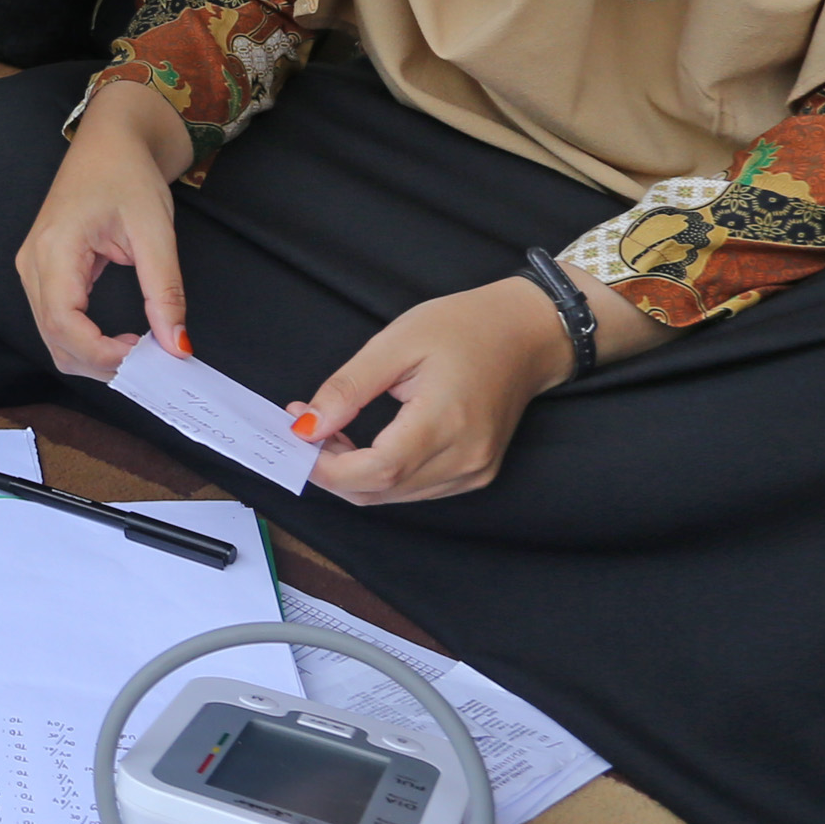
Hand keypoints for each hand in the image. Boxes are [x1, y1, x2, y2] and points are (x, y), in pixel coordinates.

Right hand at [15, 80, 193, 378]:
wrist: (110, 140)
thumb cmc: (128, 174)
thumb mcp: (156, 231)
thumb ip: (165, 291)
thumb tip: (177, 346)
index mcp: (54, 250)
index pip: (64, 325)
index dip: (102, 355)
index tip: (146, 359)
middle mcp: (32, 265)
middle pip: (53, 340)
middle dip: (99, 364)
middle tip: (148, 363)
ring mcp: (32, 269)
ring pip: (52, 338)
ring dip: (92, 357)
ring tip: (137, 350)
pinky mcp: (42, 273)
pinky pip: (55, 322)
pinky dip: (86, 342)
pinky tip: (119, 338)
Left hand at [295, 265, 649, 503]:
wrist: (528, 333)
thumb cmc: (467, 327)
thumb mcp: (396, 343)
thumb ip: (348, 388)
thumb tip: (308, 425)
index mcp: (446, 423)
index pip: (374, 471)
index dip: (327, 465)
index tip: (296, 437)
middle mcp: (464, 459)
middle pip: (380, 491)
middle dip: (332, 470)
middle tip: (306, 429)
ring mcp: (474, 472)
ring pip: (394, 497)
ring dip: (353, 475)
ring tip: (329, 433)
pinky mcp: (476, 474)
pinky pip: (415, 490)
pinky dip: (381, 477)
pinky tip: (363, 446)